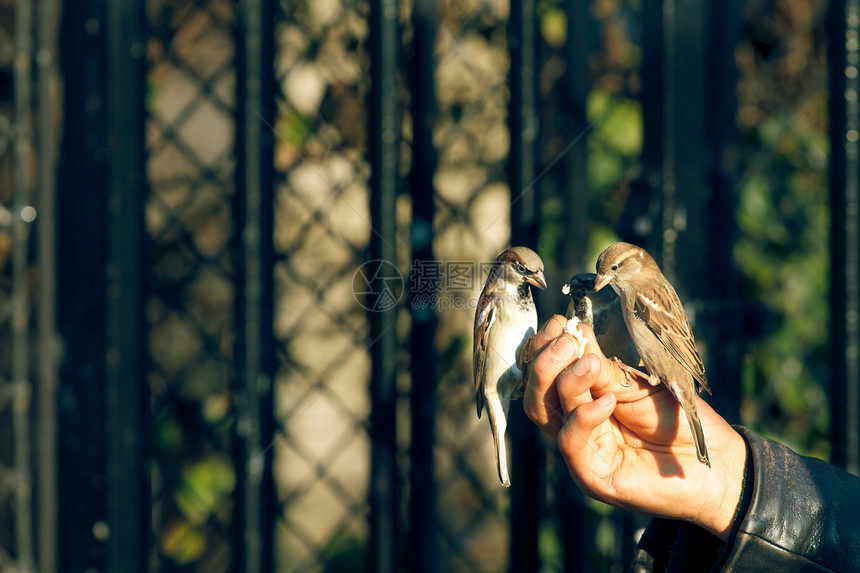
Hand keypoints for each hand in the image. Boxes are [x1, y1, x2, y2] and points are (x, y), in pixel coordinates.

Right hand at [522, 315, 746, 538]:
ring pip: (546, 413)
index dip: (545, 347)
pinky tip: (607, 401)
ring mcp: (580, 450)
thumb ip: (605, 369)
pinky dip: (584, 416)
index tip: (558, 322)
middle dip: (546, 361)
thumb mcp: (638, 385)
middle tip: (568, 340)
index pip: (546, 374)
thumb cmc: (675, 418)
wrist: (713, 461)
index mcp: (581, 399)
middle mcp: (572, 424)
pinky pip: (571, 442)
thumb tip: (575, 333)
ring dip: (563, 381)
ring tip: (589, 362)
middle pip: (537, 393)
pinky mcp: (591, 476)